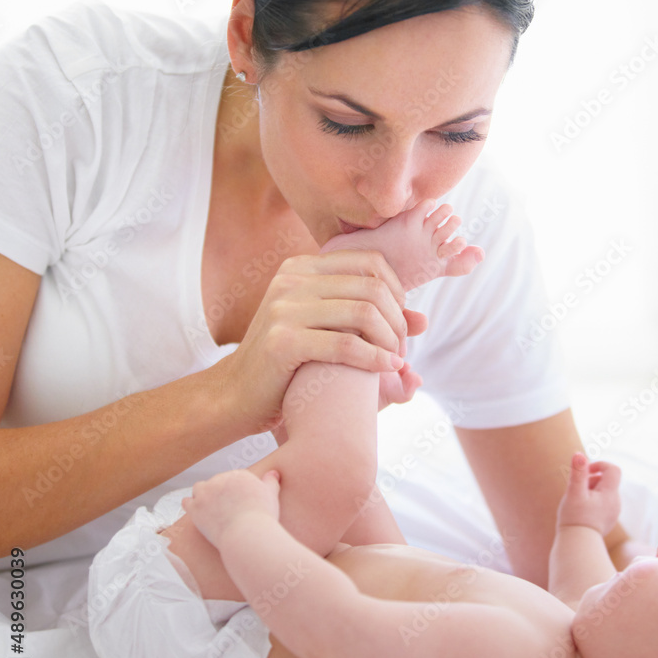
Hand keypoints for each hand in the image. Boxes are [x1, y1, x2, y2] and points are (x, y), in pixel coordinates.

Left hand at [181, 469, 280, 549]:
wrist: (247, 533)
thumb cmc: (262, 516)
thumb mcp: (271, 495)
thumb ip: (271, 482)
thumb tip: (274, 473)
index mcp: (239, 475)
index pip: (233, 478)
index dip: (234, 490)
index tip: (237, 501)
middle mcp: (220, 479)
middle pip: (216, 482)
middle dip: (219, 493)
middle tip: (225, 508)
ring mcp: (206, 493)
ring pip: (199, 488)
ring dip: (203, 496)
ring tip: (209, 508)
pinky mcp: (195, 508)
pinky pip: (187, 502)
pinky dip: (191, 505)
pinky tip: (195, 511)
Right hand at [214, 251, 427, 434]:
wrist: (235, 396)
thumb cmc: (288, 364)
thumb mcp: (327, 331)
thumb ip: (371, 320)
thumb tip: (422, 320)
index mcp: (302, 267)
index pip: (370, 261)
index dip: (397, 290)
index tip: (399, 322)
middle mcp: (292, 280)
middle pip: (372, 287)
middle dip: (398, 320)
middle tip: (401, 349)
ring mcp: (284, 308)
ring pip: (363, 313)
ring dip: (391, 340)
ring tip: (395, 360)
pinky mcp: (281, 342)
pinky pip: (346, 345)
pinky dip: (375, 358)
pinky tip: (386, 369)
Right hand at [556, 452, 620, 536]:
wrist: (578, 545)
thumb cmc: (574, 518)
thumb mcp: (574, 492)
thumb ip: (578, 472)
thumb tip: (579, 454)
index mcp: (610, 494)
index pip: (613, 469)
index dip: (599, 465)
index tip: (585, 471)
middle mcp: (615, 502)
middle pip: (606, 480)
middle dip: (591, 479)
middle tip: (577, 490)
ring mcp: (613, 512)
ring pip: (603, 492)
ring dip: (590, 491)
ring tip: (578, 502)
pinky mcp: (607, 520)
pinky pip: (602, 503)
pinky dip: (591, 501)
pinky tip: (581, 512)